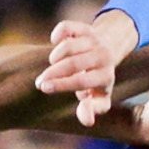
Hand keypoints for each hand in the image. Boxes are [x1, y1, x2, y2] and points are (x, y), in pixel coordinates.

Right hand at [36, 11, 136, 126]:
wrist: (109, 48)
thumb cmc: (97, 80)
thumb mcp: (99, 97)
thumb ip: (91, 109)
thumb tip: (87, 121)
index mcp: (106, 76)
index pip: (82, 81)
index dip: (61, 84)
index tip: (44, 88)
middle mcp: (102, 56)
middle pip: (73, 64)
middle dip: (52, 73)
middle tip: (39, 83)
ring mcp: (93, 40)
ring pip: (68, 46)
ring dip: (55, 57)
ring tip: (53, 65)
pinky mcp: (84, 28)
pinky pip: (66, 27)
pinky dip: (56, 34)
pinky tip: (54, 42)